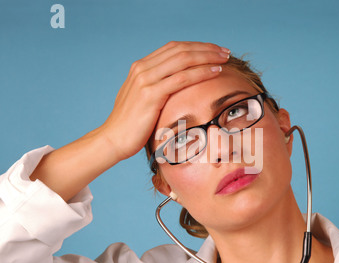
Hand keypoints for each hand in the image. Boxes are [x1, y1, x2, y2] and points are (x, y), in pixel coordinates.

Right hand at [100, 41, 230, 160]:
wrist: (113, 140)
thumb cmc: (131, 125)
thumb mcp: (142, 100)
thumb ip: (156, 88)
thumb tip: (175, 88)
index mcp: (141, 67)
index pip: (173, 48)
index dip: (196, 47)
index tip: (214, 50)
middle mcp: (142, 68)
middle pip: (180, 50)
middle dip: (205, 48)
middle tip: (225, 51)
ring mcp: (145, 80)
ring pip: (183, 60)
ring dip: (207, 57)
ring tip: (225, 59)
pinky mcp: (150, 94)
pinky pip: (182, 78)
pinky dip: (201, 73)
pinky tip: (216, 72)